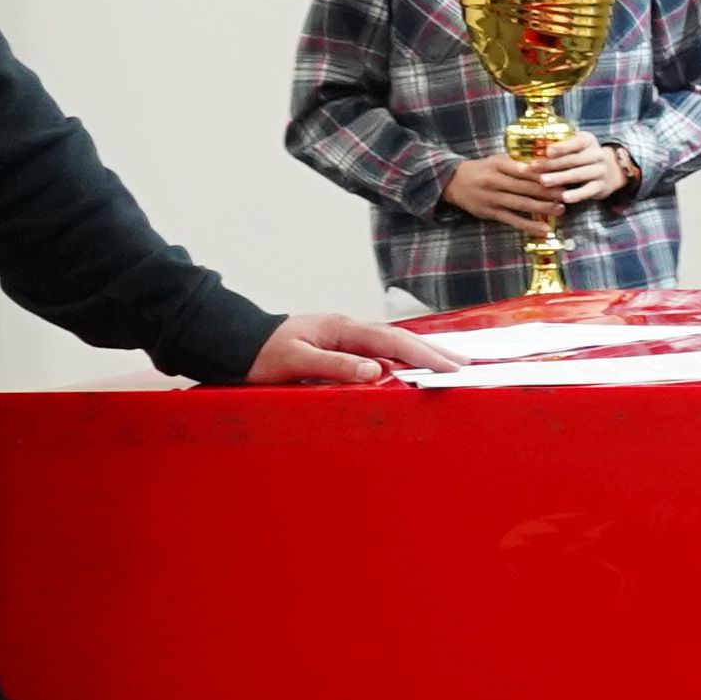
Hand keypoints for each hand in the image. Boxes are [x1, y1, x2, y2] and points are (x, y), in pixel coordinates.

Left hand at [242, 313, 446, 385]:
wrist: (234, 341)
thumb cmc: (260, 354)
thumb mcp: (294, 363)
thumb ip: (334, 366)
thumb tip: (375, 371)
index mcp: (341, 329)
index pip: (392, 342)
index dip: (424, 355)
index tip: (451, 367)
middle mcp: (347, 328)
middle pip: (399, 338)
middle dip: (433, 350)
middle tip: (465, 363)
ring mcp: (344, 336)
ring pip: (391, 343)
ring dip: (421, 352)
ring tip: (448, 362)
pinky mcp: (339, 345)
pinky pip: (379, 350)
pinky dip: (401, 356)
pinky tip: (411, 364)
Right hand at [442, 144, 621, 226]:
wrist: (453, 182)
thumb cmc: (482, 169)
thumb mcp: (497, 160)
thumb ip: (518, 162)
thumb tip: (546, 163)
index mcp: (498, 164)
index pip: (524, 169)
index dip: (543, 173)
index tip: (561, 174)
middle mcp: (495, 181)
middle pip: (525, 187)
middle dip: (548, 191)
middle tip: (567, 193)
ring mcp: (493, 199)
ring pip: (521, 204)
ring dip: (542, 208)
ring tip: (560, 210)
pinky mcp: (491, 213)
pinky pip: (513, 221)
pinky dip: (530, 226)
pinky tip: (545, 230)